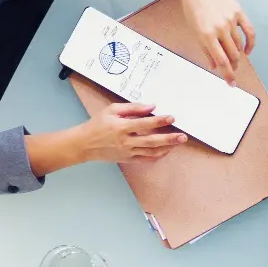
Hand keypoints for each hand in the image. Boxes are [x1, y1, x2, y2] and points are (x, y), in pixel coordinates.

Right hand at [70, 103, 186, 163]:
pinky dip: (157, 156)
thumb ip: (132, 108)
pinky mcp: (128, 159)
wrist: (84, 144)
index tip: (171, 118)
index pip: (144, 124)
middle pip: (151, 141)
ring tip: (178, 143)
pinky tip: (166, 151)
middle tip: (183, 136)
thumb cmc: (98, 124)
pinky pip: (146, 159)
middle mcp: (126, 141)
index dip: (158, 121)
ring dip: (166, 148)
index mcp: (121, 127)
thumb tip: (151, 106)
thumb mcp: (111, 110)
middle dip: (169, 139)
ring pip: (151, 152)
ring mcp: (128, 152)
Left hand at [169, 0, 254, 84]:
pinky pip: (249, 32)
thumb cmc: (192, 5)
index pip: (221, 61)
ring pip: (240, 45)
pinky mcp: (238, 13)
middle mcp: (219, 28)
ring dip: (239, 55)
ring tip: (237, 58)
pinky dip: (251, 43)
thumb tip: (214, 65)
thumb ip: (206, 49)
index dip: (228, 75)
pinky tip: (248, 50)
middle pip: (233, 55)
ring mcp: (230, 20)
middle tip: (232, 69)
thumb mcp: (194, 30)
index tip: (232, 83)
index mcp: (206, 34)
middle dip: (234, 65)